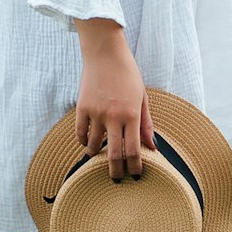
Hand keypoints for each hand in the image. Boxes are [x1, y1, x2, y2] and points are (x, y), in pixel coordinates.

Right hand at [73, 22, 155, 180]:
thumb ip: (146, 123)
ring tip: (99, 157)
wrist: (105, 52)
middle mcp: (114, 116)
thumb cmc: (128, 73)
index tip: (135, 176)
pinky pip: (79, 132)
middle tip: (117, 179)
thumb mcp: (142, 97)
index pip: (134, 150)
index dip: (135, 167)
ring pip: (93, 146)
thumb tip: (152, 148)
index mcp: (132, 114)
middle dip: (116, 172)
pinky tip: (87, 143)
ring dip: (96, 155)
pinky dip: (83, 141)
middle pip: (113, 155)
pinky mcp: (81, 107)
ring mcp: (96, 112)